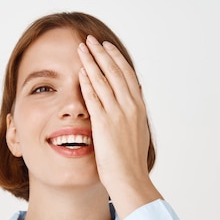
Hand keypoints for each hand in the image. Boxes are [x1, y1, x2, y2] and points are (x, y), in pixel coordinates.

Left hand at [77, 35, 161, 217]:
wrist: (131, 179)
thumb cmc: (132, 163)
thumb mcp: (138, 134)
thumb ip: (133, 115)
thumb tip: (133, 99)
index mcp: (139, 108)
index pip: (127, 75)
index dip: (116, 59)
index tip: (107, 48)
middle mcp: (130, 106)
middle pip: (115, 71)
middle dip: (102, 53)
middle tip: (91, 40)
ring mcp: (118, 113)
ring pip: (103, 79)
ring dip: (91, 60)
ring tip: (82, 47)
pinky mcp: (104, 122)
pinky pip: (94, 96)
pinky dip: (87, 80)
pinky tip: (80, 70)